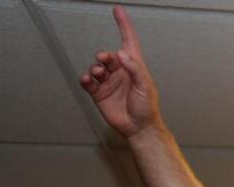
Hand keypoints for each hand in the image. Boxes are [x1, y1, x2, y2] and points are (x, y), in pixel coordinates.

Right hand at [78, 6, 161, 138]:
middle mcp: (120, 72)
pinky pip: (88, 80)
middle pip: (107, 55)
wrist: (138, 128)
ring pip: (96, 66)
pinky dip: (86, 78)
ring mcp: (109, 82)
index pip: (128, 41)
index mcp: (135, 67)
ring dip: (95, 68)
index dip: (123, 25)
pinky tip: (90, 80)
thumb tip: (121, 54)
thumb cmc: (147, 108)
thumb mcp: (146, 86)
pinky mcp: (99, 92)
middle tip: (104, 60)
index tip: (118, 10)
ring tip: (99, 74)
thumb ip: (135, 69)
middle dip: (104, 55)